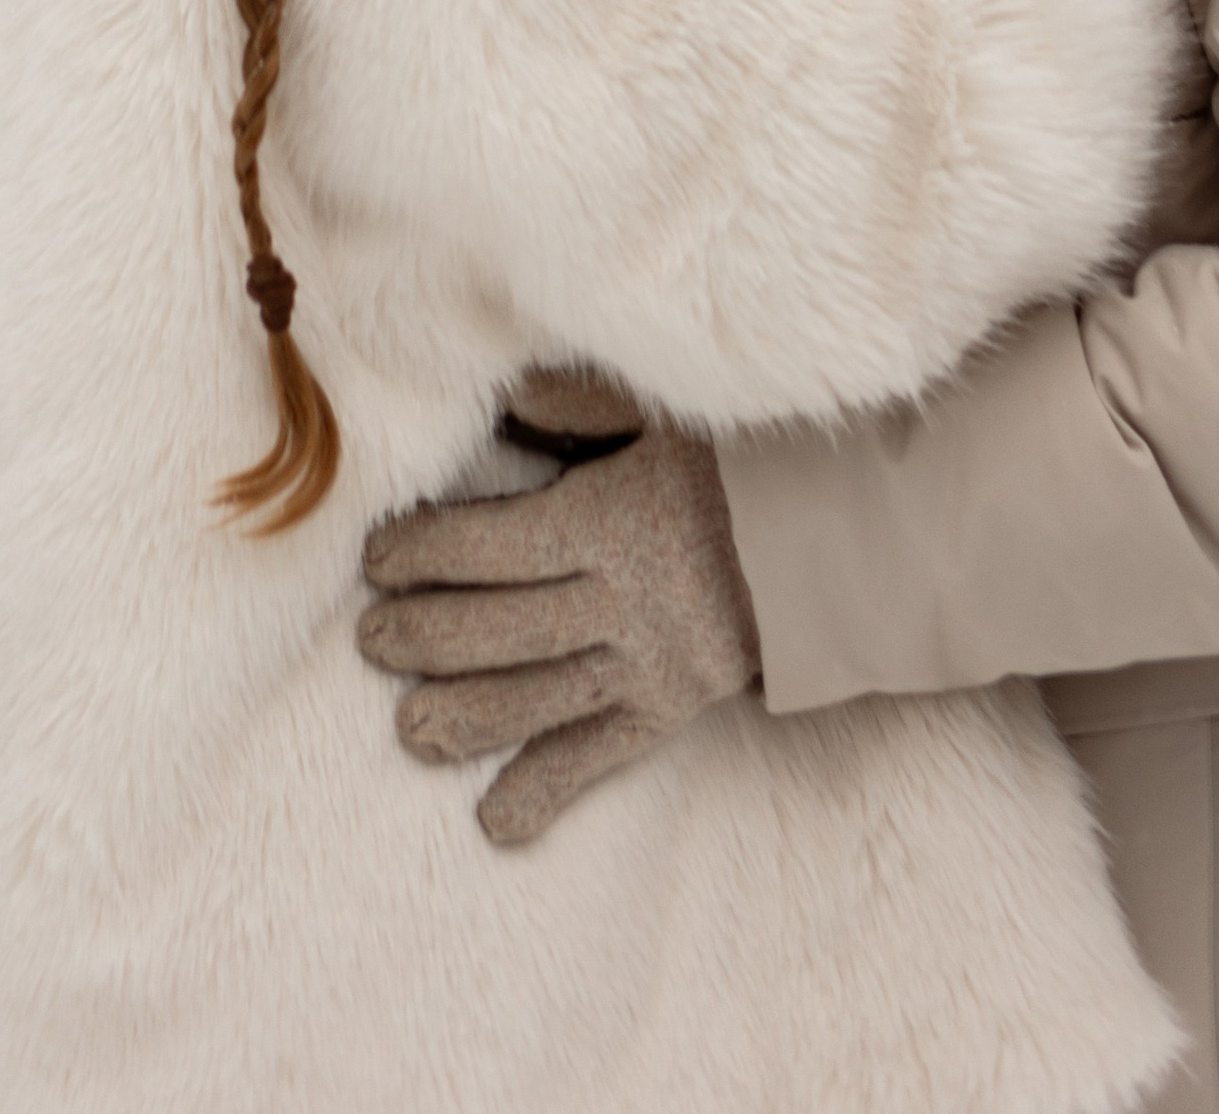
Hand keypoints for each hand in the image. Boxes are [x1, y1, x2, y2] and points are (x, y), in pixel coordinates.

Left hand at [358, 425, 757, 846]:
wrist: (847, 535)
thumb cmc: (742, 459)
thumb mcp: (665, 410)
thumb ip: (580, 403)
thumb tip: (504, 397)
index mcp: (614, 521)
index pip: (496, 544)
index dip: (427, 553)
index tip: (376, 558)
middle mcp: (625, 602)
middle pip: (505, 627)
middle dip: (428, 635)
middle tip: (371, 640)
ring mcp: (650, 664)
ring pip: (541, 699)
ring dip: (469, 716)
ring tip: (410, 729)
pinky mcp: (674, 707)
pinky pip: (603, 756)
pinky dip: (549, 790)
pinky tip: (497, 821)